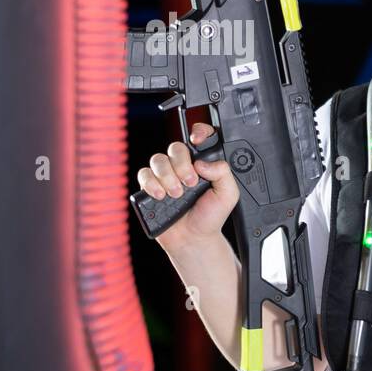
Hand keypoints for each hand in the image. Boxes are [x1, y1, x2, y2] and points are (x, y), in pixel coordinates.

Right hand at [135, 122, 238, 250]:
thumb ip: (223, 173)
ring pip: (158, 159)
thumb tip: (202, 162)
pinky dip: (151, 183)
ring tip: (177, 194)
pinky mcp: (150, 186)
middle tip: (190, 183)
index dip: (198, 132)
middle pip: (175, 148)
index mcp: (203, 164)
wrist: (194, 238)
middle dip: (182, 165)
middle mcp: (183, 166)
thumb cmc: (210, 216)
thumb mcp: (228, 194)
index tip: (198, 141)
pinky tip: (160, 195)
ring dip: (167, 176)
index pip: (200, 138)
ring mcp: (166, 176)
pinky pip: (143, 174)